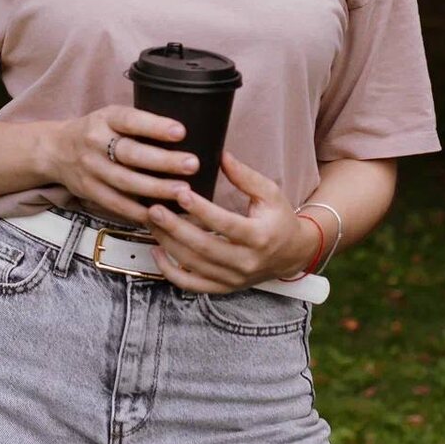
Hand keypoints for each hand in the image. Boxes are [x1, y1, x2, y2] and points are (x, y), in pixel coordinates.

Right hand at [46, 104, 199, 225]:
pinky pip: (115, 203)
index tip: (181, 132)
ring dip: (156, 189)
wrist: (55, 150)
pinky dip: (138, 210)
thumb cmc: (98, 131)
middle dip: (163, 161)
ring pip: (125, 181)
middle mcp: (96, 142)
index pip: (131, 120)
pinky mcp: (89, 191)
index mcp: (106, 118)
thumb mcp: (112, 116)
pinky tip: (160, 212)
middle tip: (192, 164)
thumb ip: (139, 124)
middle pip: (131, 154)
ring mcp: (91, 168)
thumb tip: (184, 133)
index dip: (155, 126)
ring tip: (183, 191)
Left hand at [145, 149, 320, 291]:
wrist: (292, 254)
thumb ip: (245, 176)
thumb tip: (221, 156)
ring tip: (152, 223)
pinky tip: (157, 251)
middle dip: (175, 228)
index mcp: (259, 236)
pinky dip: (170, 271)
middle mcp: (246, 261)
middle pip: (204, 247)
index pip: (225, 224)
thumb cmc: (280, 220)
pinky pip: (191, 285)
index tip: (181, 192)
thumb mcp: (270, 193)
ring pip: (193, 265)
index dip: (201, 209)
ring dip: (168, 244)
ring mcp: (233, 278)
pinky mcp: (223, 287)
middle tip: (155, 209)